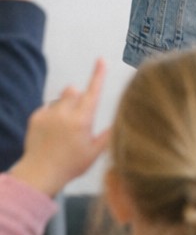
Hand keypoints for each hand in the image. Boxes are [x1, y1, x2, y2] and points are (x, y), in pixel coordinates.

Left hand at [9, 60, 108, 196]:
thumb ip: (108, 134)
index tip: (101, 60)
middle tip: (78, 117)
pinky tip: (52, 132)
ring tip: (64, 127)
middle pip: (73, 91)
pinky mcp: (35, 118)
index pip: (93, 92)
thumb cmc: (71, 165)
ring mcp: (48, 115)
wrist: (39, 174)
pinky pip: (47, 107)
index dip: (98, 75)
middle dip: (78, 97)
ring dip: (65, 106)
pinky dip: (52, 115)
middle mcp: (64, 114)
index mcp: (82, 120)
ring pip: (60, 98)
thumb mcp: (95, 152)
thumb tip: (121, 122)